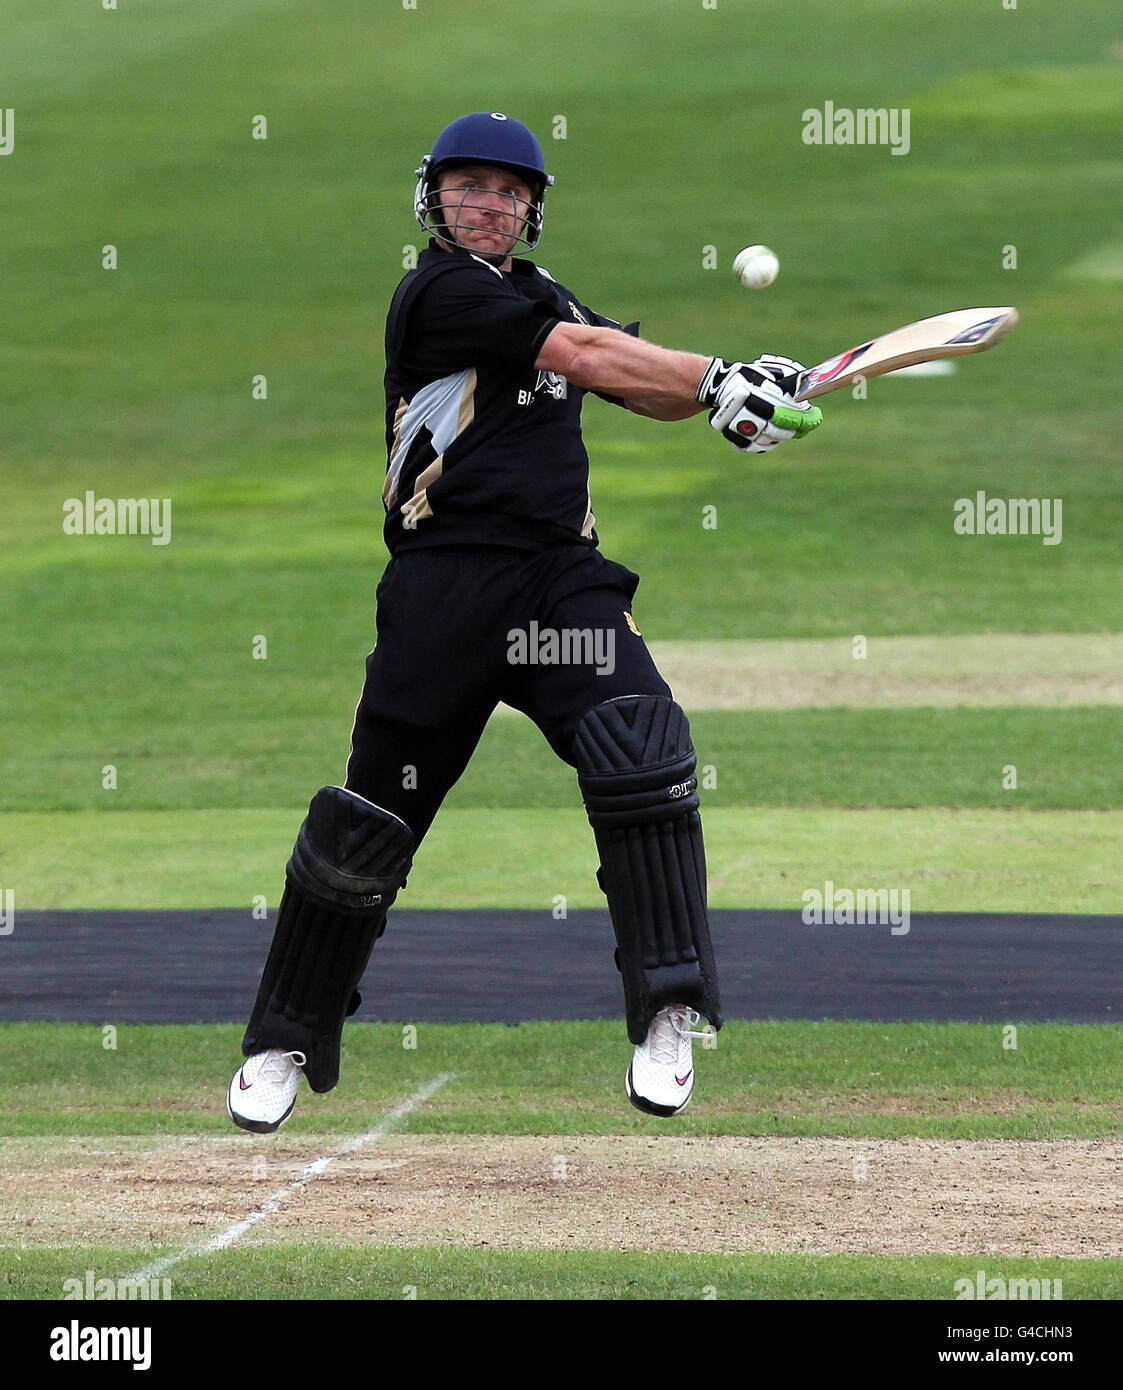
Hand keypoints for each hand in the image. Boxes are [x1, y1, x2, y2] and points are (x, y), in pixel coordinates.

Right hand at [697, 356, 822, 452]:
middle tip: (800, 426)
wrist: (720, 385)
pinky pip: (753, 447)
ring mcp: (741, 428)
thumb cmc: (752, 376)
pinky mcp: (734, 437)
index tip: (815, 418)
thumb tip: (808, 394)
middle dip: (793, 429)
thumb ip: (792, 380)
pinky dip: (764, 444)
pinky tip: (769, 437)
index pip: (789, 414)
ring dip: (779, 437)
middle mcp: (751, 413)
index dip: (805, 419)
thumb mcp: (774, 371)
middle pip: (781, 431)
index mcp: (761, 395)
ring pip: (768, 442)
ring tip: (784, 430)